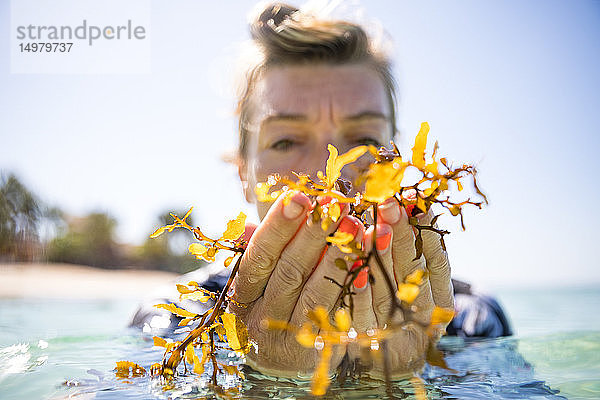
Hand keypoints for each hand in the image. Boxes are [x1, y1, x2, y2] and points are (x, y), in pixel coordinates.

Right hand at [230, 191, 363, 376]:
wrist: (282, 362)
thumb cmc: (274, 302)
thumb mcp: (260, 280)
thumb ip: (260, 250)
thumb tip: (247, 224)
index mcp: (244, 294)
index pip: (258, 256)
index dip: (278, 226)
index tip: (299, 196)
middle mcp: (262, 317)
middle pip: (289, 272)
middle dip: (313, 235)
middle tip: (335, 205)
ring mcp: (292, 335)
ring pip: (316, 293)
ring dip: (337, 257)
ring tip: (356, 226)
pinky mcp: (321, 348)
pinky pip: (341, 315)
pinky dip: (354, 289)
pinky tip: (367, 265)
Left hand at [349, 197, 453, 377]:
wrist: (386, 359)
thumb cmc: (400, 308)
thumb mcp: (414, 280)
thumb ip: (415, 248)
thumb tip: (409, 202)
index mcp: (439, 298)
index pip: (436, 260)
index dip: (425, 229)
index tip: (414, 198)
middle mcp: (421, 315)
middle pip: (412, 270)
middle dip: (400, 233)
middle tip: (389, 202)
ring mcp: (395, 330)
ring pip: (388, 290)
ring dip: (380, 257)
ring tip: (372, 227)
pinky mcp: (366, 342)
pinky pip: (362, 316)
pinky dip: (359, 293)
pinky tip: (355, 269)